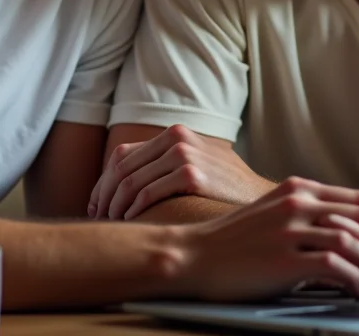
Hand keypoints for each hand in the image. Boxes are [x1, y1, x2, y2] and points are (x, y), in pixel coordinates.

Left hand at [89, 125, 273, 219]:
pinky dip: (132, 211)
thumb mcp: (199, 162)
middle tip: (98, 219)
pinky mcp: (192, 175)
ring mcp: (185, 155)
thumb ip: (167, 163)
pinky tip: (131, 224)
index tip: (96, 205)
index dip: (103, 182)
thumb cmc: (228, 188)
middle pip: (121, 168)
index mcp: (175, 133)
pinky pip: (146, 194)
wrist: (262, 198)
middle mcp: (177, 138)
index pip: (122, 155)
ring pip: (129, 182)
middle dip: (104, 197)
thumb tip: (126, 181)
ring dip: (114, 208)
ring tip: (112, 225)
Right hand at [171, 177, 358, 299]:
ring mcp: (289, 229)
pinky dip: (353, 278)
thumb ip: (307, 215)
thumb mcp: (272, 214)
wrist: (191, 256)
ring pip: (354, 240)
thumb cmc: (232, 243)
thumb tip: (350, 234)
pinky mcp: (283, 258)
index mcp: (298, 189)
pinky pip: (335, 265)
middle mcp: (296, 203)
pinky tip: (355, 289)